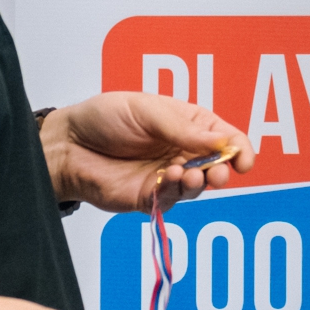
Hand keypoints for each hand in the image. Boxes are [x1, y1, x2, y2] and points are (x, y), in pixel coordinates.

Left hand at [41, 92, 253, 212]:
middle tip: (217, 173)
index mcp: (187, 124)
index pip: (225, 137)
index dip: (239, 148)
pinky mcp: (149, 197)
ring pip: (198, 187)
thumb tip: (220, 141)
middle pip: (217, 166)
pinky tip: (169, 179)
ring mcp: (167, 176)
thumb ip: (182, 127)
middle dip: (223, 171)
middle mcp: (181, 152)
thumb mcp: (145, 109)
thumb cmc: (103, 118)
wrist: (67, 145)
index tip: (243, 159)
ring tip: (189, 175)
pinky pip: (172, 200)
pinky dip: (176, 192)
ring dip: (200, 183)